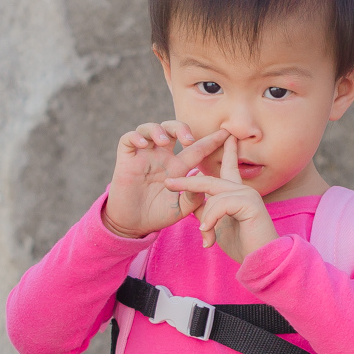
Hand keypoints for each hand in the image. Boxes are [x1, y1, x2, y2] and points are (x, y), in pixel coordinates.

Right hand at [103, 121, 229, 237]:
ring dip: (158, 129)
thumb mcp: (181, 209)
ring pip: (150, 128)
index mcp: (178, 167)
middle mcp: (162, 156)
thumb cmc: (158, 216)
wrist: (133, 225)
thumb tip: (203, 182)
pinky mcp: (126, 159)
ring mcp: (143, 156)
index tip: (227, 133)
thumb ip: (194, 198)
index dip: (212, 140)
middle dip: (181, 127)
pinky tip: (144, 144)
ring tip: (164, 142)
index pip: (197, 148)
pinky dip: (136, 136)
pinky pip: (128, 138)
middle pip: (172, 129)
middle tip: (188, 140)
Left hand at [164, 136, 277, 264]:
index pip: (228, 167)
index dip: (225, 152)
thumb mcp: (217, 225)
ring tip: (207, 237)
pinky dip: (212, 219)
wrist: (260, 259)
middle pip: (209, 180)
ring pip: (213, 195)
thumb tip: (193, 202)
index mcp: (237, 193)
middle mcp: (243, 189)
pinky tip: (208, 233)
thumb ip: (207, 211)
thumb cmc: (242, 245)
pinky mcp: (250, 203)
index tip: (224, 136)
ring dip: (206, 219)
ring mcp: (247, 194)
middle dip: (187, 182)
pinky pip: (220, 204)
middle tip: (168, 183)